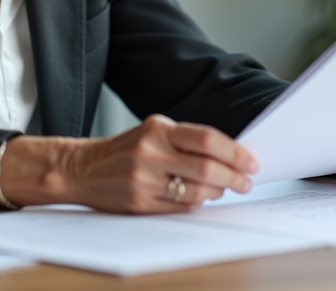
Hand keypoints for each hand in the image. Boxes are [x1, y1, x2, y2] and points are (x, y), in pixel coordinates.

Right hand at [57, 114, 257, 213]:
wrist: (83, 168)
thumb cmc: (126, 149)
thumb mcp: (153, 132)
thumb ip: (186, 140)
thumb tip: (231, 156)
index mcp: (158, 129)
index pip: (207, 139)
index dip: (235, 152)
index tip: (251, 161)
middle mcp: (150, 152)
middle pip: (207, 168)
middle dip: (234, 177)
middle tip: (246, 181)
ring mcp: (144, 180)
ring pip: (196, 192)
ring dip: (217, 192)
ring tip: (223, 189)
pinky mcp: (139, 203)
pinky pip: (181, 207)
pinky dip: (197, 203)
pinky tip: (200, 197)